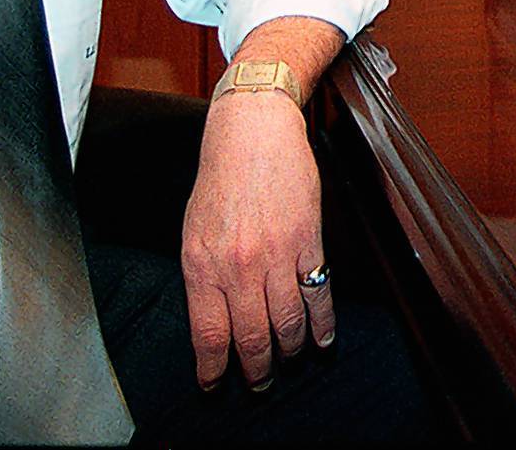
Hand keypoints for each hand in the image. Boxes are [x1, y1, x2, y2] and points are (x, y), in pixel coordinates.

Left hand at [180, 88, 333, 390]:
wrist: (253, 131)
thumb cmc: (220, 178)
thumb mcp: (193, 231)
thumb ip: (203, 277)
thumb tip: (213, 321)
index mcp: (202, 264)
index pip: (209, 335)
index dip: (214, 369)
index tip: (215, 384)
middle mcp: (238, 266)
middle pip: (252, 339)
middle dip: (257, 370)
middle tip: (260, 382)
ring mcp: (275, 255)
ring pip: (288, 324)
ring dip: (291, 350)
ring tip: (291, 359)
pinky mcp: (307, 241)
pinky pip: (318, 294)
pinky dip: (322, 324)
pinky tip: (322, 339)